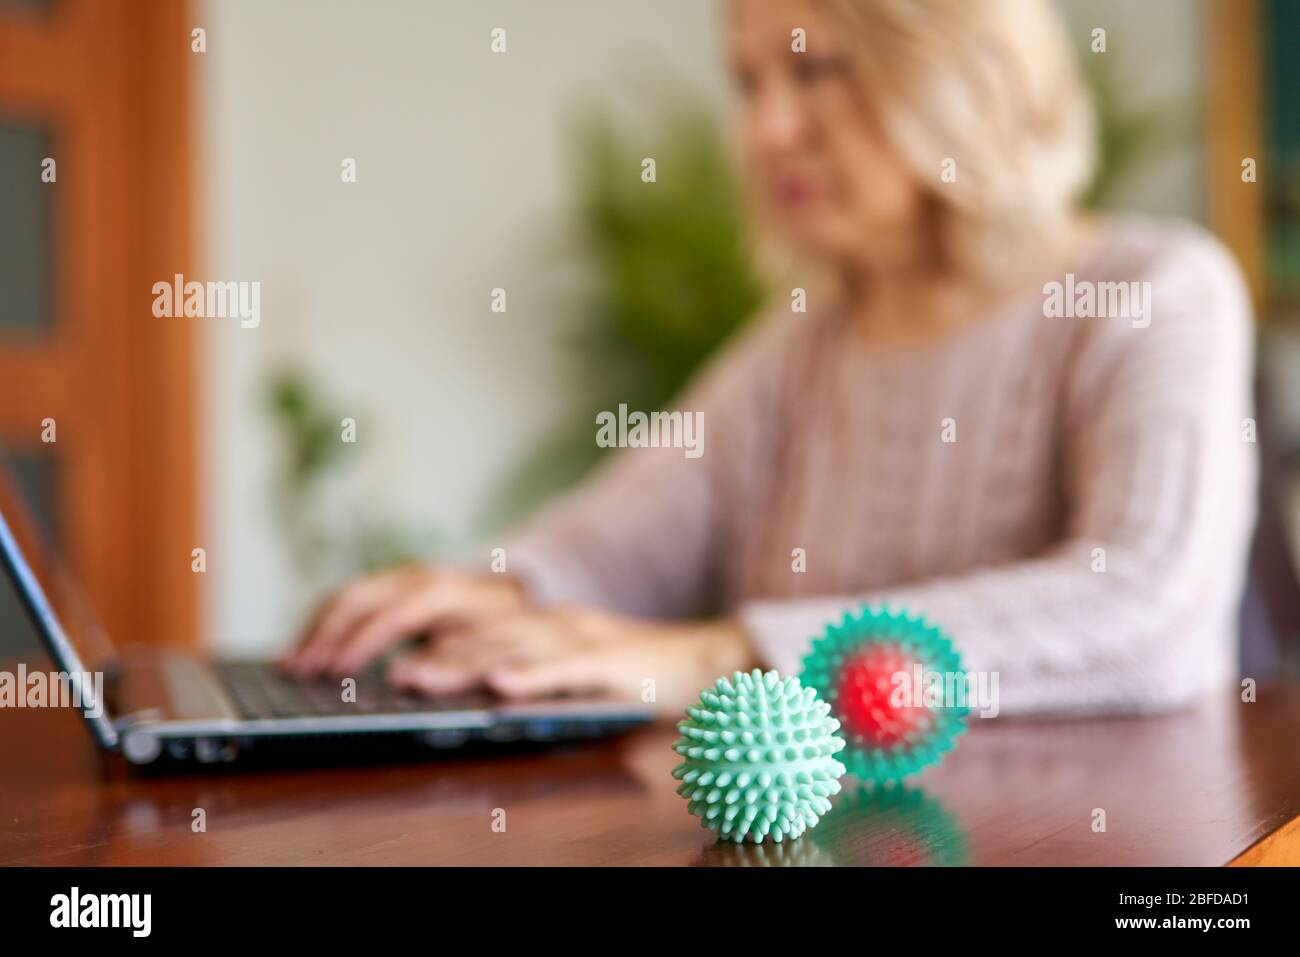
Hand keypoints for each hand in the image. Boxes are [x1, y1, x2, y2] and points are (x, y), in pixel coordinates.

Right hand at [282, 564, 525, 677]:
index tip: (336, 670)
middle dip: (325, 635)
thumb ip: (449, 662)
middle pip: (357, 599)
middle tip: (299, 672)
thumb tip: (404, 678)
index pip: (392, 616)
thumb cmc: (499, 626)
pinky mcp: (386, 585)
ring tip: (290, 666)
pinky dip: (319, 624)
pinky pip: (345, 599)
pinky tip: (303, 649)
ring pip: (344, 597)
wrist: (508, 591)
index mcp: (440, 592)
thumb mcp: (486, 646)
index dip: (362, 643)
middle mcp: (413, 577)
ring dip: (314, 630)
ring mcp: (397, 577)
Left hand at [386, 607, 756, 716]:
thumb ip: (517, 668)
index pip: (469, 623)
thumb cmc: (629, 672)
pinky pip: (568, 669)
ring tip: (418, 680)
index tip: (376, 659)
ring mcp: (583, 639)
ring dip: (462, 662)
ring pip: (513, 645)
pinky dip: (534, 676)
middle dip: (427, 652)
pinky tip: (502, 688)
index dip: (420, 638)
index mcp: (538, 621)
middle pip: (480, 631)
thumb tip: (451, 681)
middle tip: (381, 673)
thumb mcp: (563, 666)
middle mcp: (554, 622)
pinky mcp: (614, 664)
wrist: (704, 662)